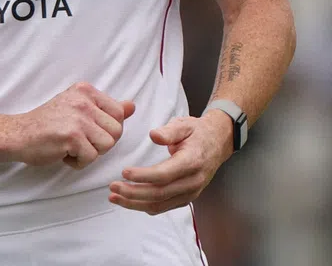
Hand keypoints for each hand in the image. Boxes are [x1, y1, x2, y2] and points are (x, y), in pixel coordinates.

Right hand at [4, 82, 135, 168]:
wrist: (18, 134)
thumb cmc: (47, 124)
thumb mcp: (77, 108)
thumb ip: (105, 108)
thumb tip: (132, 106)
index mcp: (85, 90)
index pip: (119, 113)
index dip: (107, 129)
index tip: (87, 130)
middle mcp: (83, 100)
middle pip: (116, 131)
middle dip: (101, 143)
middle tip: (78, 141)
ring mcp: (78, 117)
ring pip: (107, 145)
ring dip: (90, 153)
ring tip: (71, 147)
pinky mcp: (72, 136)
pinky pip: (91, 158)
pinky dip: (78, 162)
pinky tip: (63, 153)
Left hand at [108, 111, 233, 214]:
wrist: (218, 143)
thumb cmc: (197, 132)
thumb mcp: (184, 124)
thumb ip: (169, 130)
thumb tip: (154, 135)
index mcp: (192, 161)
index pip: (165, 174)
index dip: (143, 176)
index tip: (124, 172)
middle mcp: (193, 181)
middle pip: (159, 193)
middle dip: (133, 193)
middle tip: (113, 187)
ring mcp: (191, 192)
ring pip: (160, 204)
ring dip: (135, 203)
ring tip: (114, 197)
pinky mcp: (186, 198)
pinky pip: (164, 206)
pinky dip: (144, 206)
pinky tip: (129, 201)